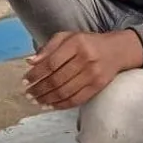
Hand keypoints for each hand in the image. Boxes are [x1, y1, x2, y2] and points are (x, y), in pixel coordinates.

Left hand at [23, 30, 142, 108]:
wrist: (116, 50)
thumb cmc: (87, 43)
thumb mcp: (67, 37)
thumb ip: (48, 47)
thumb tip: (30, 62)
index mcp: (76, 43)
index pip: (51, 62)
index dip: (36, 74)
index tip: (25, 80)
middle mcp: (86, 59)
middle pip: (57, 79)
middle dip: (39, 89)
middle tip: (28, 94)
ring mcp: (93, 74)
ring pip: (65, 92)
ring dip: (47, 99)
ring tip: (36, 101)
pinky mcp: (98, 86)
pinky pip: (76, 99)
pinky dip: (61, 105)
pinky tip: (50, 105)